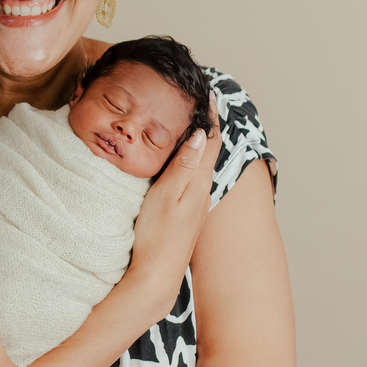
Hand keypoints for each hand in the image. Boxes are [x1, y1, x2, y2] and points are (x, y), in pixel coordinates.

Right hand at [127, 96, 221, 294]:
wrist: (157, 275)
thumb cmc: (156, 236)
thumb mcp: (165, 196)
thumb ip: (183, 166)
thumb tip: (199, 135)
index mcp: (199, 183)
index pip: (209, 140)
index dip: (208, 115)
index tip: (207, 91)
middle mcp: (203, 190)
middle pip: (209, 148)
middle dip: (206, 122)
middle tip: (200, 98)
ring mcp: (196, 202)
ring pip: (203, 161)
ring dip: (200, 139)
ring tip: (194, 120)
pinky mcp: (187, 211)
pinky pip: (194, 174)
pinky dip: (192, 156)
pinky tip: (184, 156)